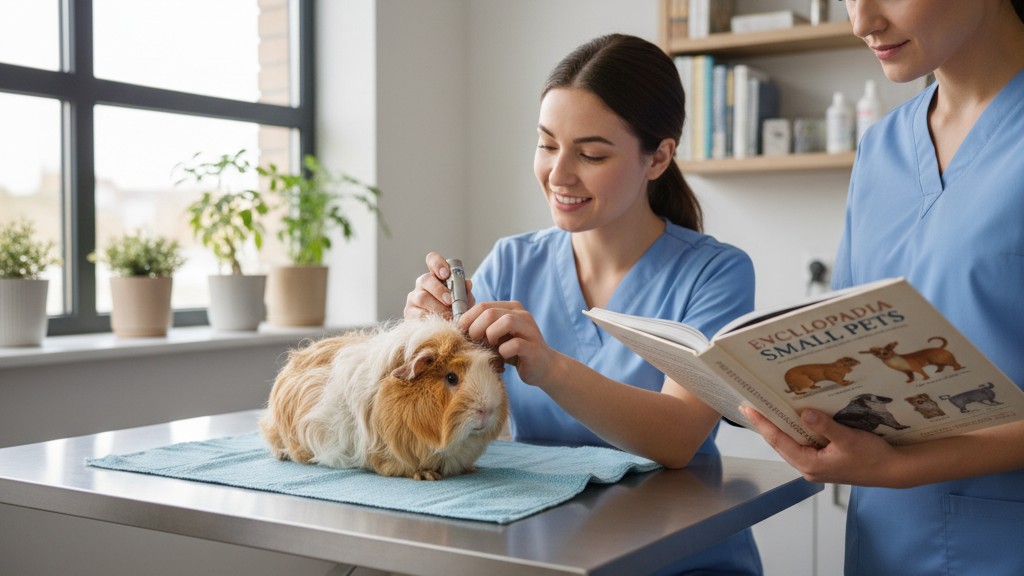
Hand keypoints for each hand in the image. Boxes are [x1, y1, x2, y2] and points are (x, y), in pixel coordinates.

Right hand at [404, 252, 474, 318]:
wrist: (446, 328)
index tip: (446, 274)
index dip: (438, 264)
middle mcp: (423, 283)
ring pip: (421, 298)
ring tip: (448, 316)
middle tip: (450, 301)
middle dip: (439, 290)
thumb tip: (467, 283)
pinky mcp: (409, 312)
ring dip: (437, 307)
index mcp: (436, 275)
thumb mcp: (464, 300)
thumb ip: (465, 292)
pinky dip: (430, 319)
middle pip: (426, 279)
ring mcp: (414, 297)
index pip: (432, 260)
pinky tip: (439, 323)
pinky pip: (417, 314)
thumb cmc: (455, 310)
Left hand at [458, 300, 558, 384]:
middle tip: (474, 341)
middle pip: (491, 312)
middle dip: (476, 327)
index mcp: (511, 308)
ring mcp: (530, 330)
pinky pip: (516, 344)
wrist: (543, 367)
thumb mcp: (498, 335)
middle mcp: (522, 315)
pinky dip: (504, 351)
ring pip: (506, 321)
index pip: (483, 306)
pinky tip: (503, 356)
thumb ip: (484, 327)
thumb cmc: (516, 352)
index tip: (461, 332)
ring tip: (490, 345)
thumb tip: (459, 326)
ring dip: (491, 335)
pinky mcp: (534, 348)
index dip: (468, 318)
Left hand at [739, 405, 899, 485]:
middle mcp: (808, 467)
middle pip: (779, 442)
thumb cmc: (872, 457)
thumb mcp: (848, 438)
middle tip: (751, 404)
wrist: (893, 470)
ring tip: (766, 408)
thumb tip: (803, 413)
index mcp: (809, 464)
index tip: (747, 408)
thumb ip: (824, 425)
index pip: (777, 440)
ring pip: (789, 443)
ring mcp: (815, 465)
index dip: (762, 423)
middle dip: (765, 423)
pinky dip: (795, 430)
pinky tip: (793, 417)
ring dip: (779, 426)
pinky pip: (802, 443)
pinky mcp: (823, 461)